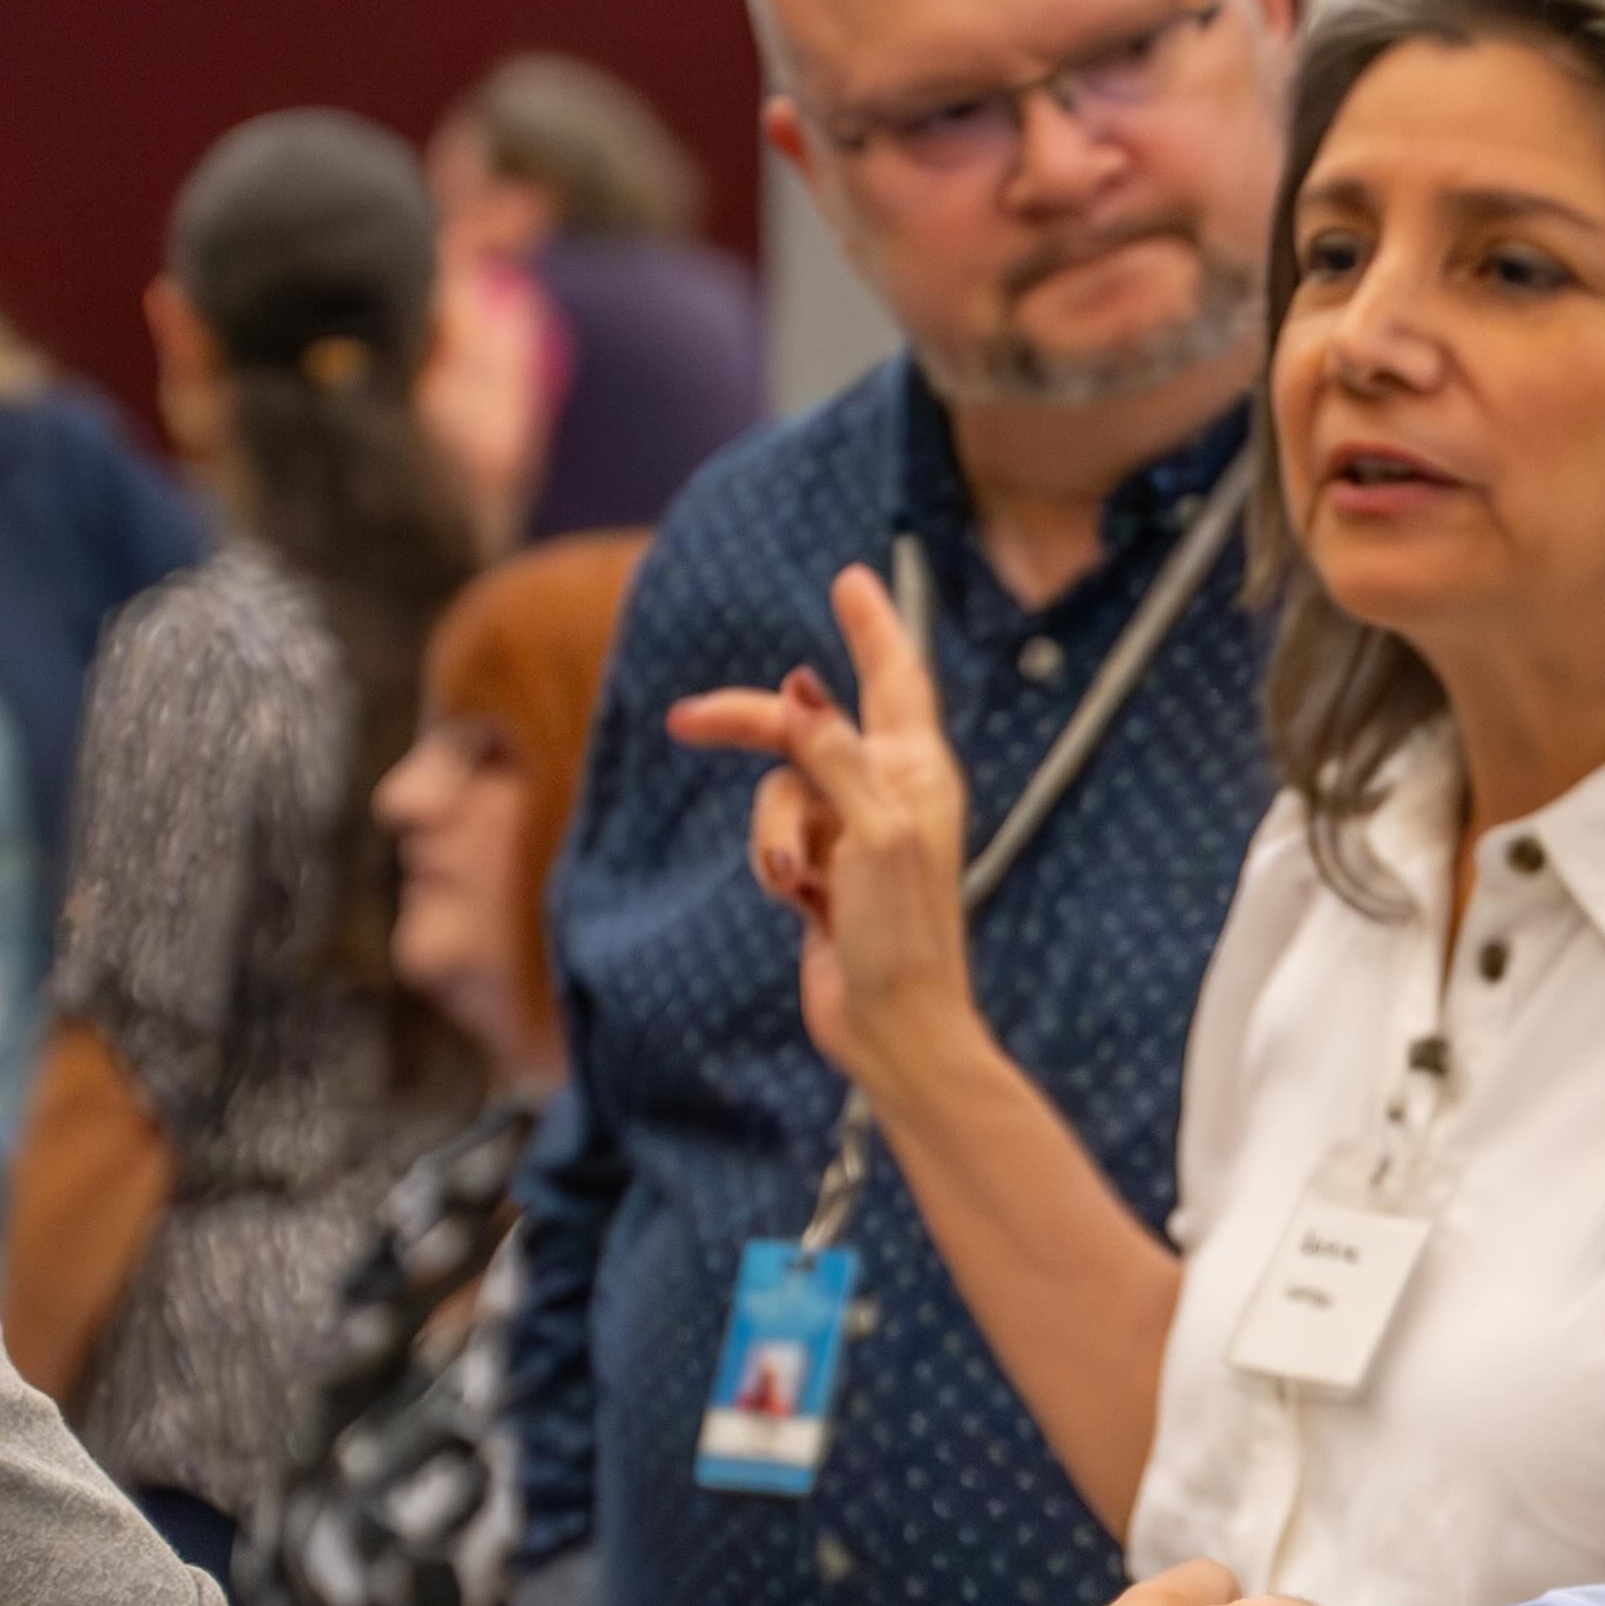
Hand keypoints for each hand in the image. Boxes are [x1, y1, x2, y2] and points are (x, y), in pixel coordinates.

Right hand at [669, 566, 980, 1094]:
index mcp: (919, 770)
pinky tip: (802, 906)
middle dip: (748, 729)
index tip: (850, 578)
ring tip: (802, 886)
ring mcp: (851, 830)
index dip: (870, 627)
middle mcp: (888, 790)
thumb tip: (800, 691)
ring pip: (777, 792)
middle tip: (685, 721)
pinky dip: (773, 867)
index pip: (893, 677)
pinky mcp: (820, 869)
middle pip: (802, 728)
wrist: (889, 1027)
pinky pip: (773, 838)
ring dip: (774, 838)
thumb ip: (836, 755)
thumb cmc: (902, 933)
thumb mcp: (874, 830)